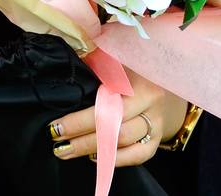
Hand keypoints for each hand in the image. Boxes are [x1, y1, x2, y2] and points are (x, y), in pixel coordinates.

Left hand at [48, 68, 187, 167]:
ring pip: (122, 142)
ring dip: (92, 150)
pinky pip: (137, 155)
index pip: (105, 104)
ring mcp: (156, 123)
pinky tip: (94, 157)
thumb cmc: (131, 71)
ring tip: (67, 151)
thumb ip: (94, 64)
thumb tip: (65, 66)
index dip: (79, 119)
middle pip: (113, 126)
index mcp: (138, 80)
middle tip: (57, 141)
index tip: (56, 125)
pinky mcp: (157, 141)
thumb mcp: (115, 61)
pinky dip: (115, 159)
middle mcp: (150, 102)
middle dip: (81, 136)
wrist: (163, 86)